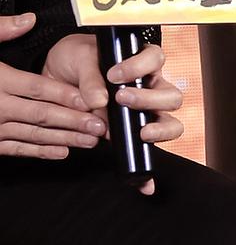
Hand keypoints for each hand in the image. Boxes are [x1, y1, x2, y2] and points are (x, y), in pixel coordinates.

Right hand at [0, 13, 106, 161]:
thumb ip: (2, 30)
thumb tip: (29, 19)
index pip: (38, 88)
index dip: (65, 94)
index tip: (88, 100)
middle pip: (41, 115)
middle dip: (72, 122)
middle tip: (98, 126)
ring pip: (32, 135)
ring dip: (62, 139)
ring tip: (88, 141)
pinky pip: (15, 148)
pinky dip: (38, 151)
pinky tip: (60, 152)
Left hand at [43, 35, 184, 195]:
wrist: (55, 80)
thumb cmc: (75, 61)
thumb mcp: (79, 60)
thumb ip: (90, 77)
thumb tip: (99, 102)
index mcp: (140, 62)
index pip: (155, 59)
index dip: (140, 66)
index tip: (114, 75)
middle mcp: (148, 87)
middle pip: (172, 95)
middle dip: (151, 100)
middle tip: (121, 100)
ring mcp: (141, 114)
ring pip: (169, 122)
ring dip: (158, 129)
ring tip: (138, 133)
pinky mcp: (128, 136)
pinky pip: (146, 154)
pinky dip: (147, 172)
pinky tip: (145, 185)